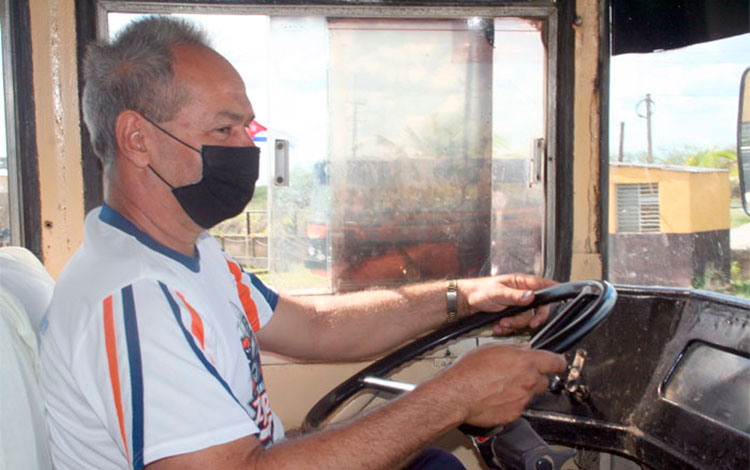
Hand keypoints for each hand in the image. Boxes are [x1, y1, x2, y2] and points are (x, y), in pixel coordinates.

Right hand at [433, 344, 566, 427]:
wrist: (457, 395)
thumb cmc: (469, 371)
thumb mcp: (490, 349)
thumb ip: (512, 349)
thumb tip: (524, 349)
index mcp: (525, 362)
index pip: (555, 362)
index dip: (558, 362)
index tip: (558, 363)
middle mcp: (528, 381)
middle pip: (544, 380)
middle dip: (535, 377)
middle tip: (519, 375)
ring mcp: (523, 399)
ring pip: (530, 394)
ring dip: (521, 390)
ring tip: (500, 386)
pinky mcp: (515, 414)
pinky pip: (518, 407)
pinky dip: (511, 403)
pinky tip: (496, 397)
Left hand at [458, 274, 556, 334]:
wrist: (466, 303)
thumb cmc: (479, 291)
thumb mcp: (498, 292)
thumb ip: (515, 295)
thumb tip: (531, 296)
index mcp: (521, 282)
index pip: (544, 286)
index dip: (552, 293)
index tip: (555, 303)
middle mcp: (522, 294)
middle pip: (538, 309)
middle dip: (530, 318)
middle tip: (529, 324)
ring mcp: (517, 306)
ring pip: (526, 320)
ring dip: (514, 324)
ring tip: (501, 322)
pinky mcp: (511, 316)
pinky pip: (516, 326)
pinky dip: (507, 328)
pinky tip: (498, 326)